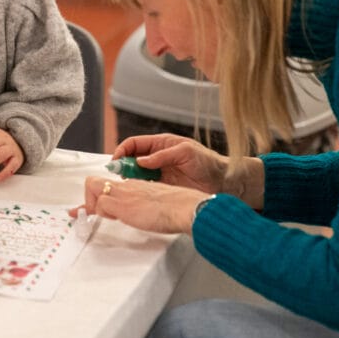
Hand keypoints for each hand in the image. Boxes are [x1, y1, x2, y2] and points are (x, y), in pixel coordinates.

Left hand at [69, 176, 207, 233]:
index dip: (95, 196)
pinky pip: (100, 205)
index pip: (107, 185)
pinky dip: (100, 213)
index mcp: (135, 185)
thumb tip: (139, 214)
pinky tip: (111, 220)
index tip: (88, 207)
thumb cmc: (177, 208)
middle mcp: (126, 185)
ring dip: (93, 207)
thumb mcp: (155, 203)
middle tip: (91, 214)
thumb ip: (143, 205)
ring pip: (92, 189)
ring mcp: (123, 193)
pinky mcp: (122, 204)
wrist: (184, 207)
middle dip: (87, 200)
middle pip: (92, 182)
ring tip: (104, 219)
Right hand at [114, 133, 263, 208]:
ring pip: (135, 174)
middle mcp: (157, 158)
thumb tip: (141, 161)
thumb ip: (163, 155)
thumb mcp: (186, 152)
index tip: (116, 161)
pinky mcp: (162, 188)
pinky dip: (137, 189)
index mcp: (161, 144)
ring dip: (128, 178)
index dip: (122, 150)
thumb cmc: (208, 162)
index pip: (134, 144)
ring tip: (124, 185)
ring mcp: (159, 173)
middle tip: (117, 175)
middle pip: (131, 159)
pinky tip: (135, 193)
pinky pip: (144, 187)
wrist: (223, 183)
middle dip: (121, 165)